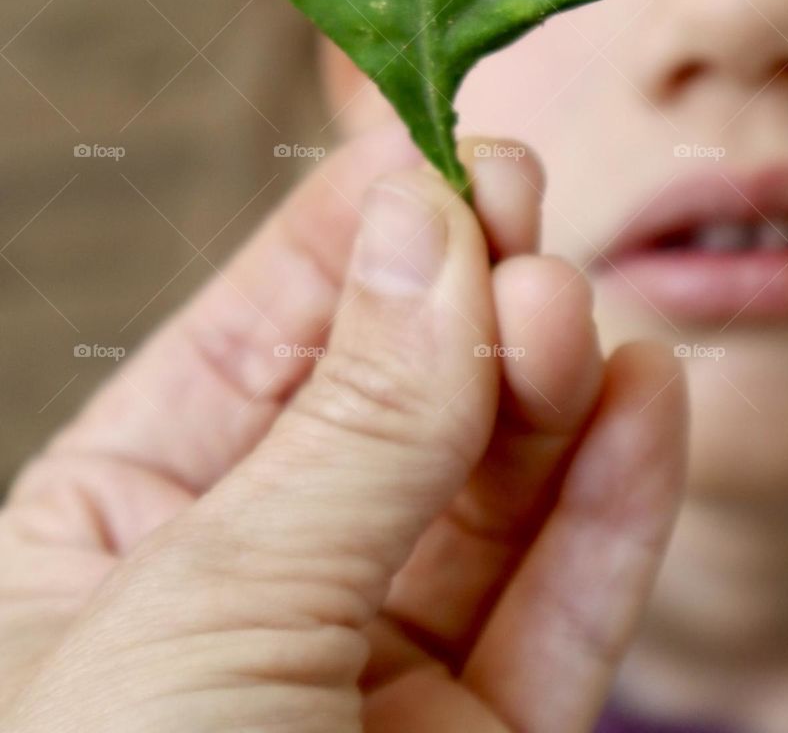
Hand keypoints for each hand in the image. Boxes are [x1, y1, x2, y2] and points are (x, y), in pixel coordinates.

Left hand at [0, 122, 685, 731]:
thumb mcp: (199, 620)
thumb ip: (338, 431)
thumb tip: (425, 232)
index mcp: (117, 527)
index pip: (256, 331)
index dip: (355, 230)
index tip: (441, 146)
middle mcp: (250, 583)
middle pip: (385, 397)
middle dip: (461, 300)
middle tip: (522, 217)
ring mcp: (370, 671)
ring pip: (485, 492)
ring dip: (541, 389)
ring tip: (577, 313)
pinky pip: (557, 610)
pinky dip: (609, 506)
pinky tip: (640, 404)